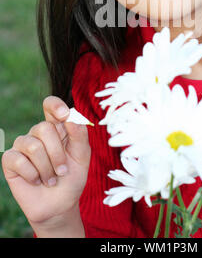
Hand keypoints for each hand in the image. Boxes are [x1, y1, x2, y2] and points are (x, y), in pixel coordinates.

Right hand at [1, 96, 90, 235]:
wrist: (59, 205)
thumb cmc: (72, 178)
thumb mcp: (82, 156)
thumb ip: (79, 134)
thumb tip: (71, 116)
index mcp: (57, 127)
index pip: (50, 105)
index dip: (55, 105)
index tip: (64, 115)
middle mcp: (38, 133)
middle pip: (43, 128)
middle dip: (57, 153)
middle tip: (62, 170)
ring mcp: (23, 145)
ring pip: (33, 146)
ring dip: (46, 168)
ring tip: (51, 179)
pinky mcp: (11, 160)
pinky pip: (18, 159)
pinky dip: (32, 174)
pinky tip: (36, 181)